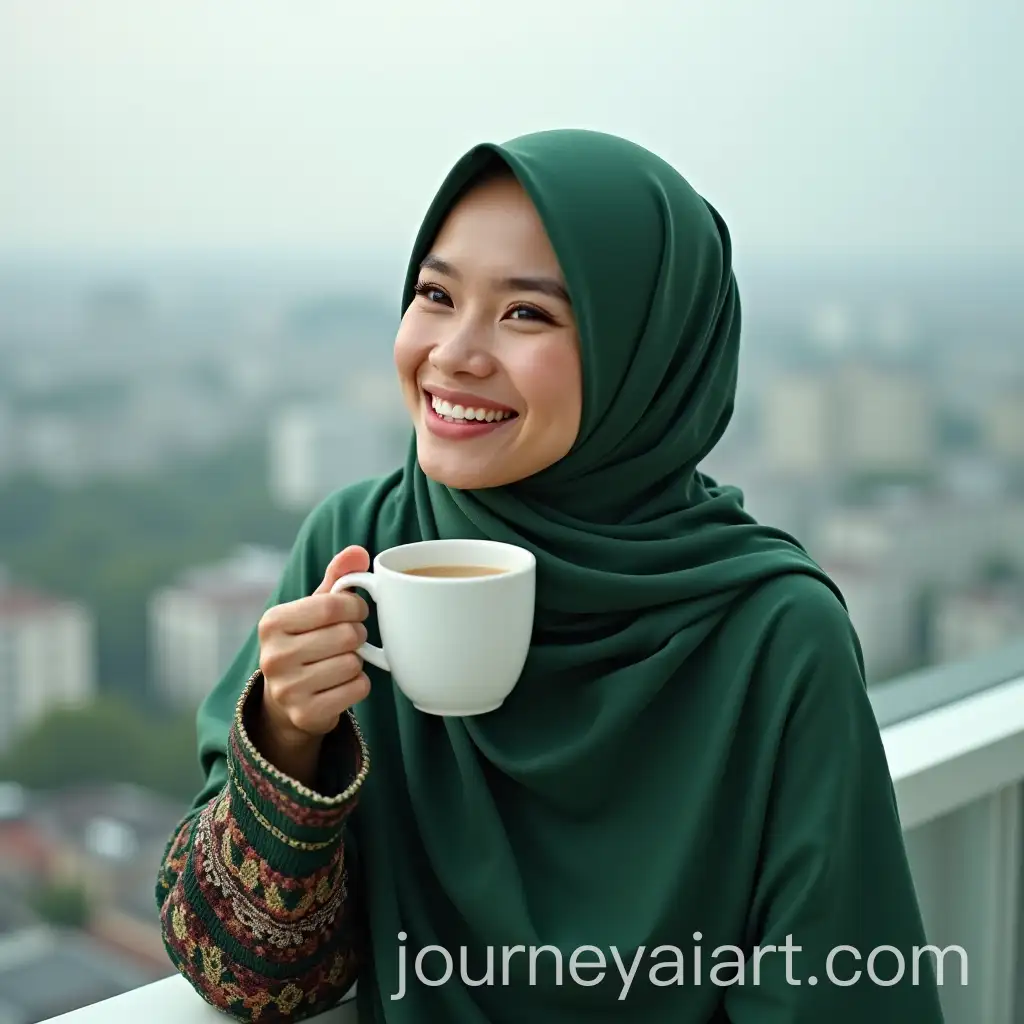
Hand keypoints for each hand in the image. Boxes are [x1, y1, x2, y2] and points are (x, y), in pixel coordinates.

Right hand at [254, 546, 371, 779]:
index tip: (356, 610)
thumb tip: (359, 551)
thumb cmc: (305, 642)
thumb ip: (337, 578)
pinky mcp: (305, 714)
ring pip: (354, 663)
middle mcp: (274, 656)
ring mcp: (287, 689)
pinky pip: (357, 689)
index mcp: (273, 622)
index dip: (355, 606)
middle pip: (347, 635)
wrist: (285, 700)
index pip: (331, 605)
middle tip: (348, 639)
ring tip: (340, 661)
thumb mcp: (314, 608)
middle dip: (357, 635)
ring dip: (357, 661)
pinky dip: (358, 685)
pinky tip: (341, 683)